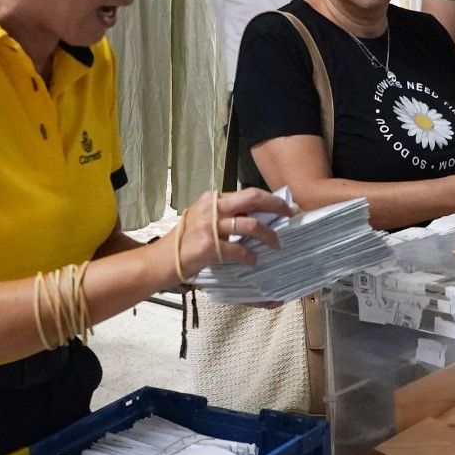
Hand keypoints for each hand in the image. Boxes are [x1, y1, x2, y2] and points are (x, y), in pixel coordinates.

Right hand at [171, 187, 292, 279]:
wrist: (163, 260)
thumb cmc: (186, 242)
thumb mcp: (205, 219)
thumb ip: (227, 215)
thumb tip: (258, 216)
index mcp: (213, 199)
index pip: (248, 193)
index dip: (271, 199)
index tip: (287, 207)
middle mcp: (212, 208)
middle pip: (252, 199)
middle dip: (276, 205)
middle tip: (290, 216)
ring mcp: (210, 226)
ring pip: (250, 225)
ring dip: (268, 235)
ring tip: (276, 244)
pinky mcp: (210, 246)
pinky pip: (239, 250)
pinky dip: (250, 256)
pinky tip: (254, 261)